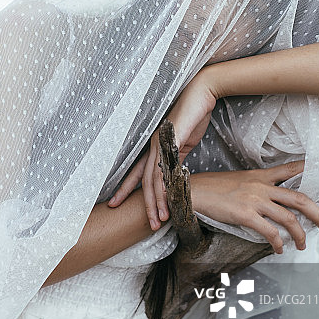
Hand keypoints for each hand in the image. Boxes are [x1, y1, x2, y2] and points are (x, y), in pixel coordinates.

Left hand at [108, 71, 216, 228]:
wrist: (202, 94)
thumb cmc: (194, 116)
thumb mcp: (184, 143)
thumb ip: (177, 159)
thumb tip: (175, 176)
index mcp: (155, 146)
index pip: (138, 172)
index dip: (126, 188)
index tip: (116, 203)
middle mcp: (153, 145)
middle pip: (144, 181)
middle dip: (144, 204)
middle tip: (147, 224)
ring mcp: (161, 141)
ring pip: (154, 177)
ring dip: (157, 201)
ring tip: (161, 219)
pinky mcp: (172, 138)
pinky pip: (167, 165)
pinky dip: (166, 183)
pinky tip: (168, 197)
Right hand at [191, 162, 318, 252]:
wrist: (192, 191)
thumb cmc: (212, 187)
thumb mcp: (237, 180)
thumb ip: (255, 187)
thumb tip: (267, 200)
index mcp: (260, 175)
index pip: (290, 168)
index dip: (310, 168)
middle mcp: (261, 186)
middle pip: (299, 198)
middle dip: (317, 213)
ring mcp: (254, 200)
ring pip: (289, 218)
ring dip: (300, 234)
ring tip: (302, 244)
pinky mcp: (245, 214)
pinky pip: (269, 231)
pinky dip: (278, 242)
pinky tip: (279, 249)